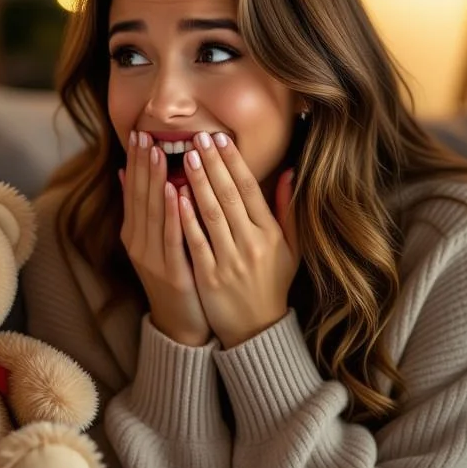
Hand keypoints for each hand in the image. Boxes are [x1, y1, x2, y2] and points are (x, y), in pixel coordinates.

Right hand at [120, 130, 209, 346]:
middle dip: (142, 163)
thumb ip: (142, 210)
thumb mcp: (154, 243)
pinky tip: (173, 190)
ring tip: (157, 151)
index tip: (138, 133)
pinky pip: (170, 236)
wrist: (181, 325)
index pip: (133, 191)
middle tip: (144, 133)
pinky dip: (170, 211)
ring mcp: (152, 258)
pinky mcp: (170, 271)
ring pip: (152, 212)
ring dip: (154, 180)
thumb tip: (126, 175)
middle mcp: (138, 243)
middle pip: (139, 196)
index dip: (135, 162)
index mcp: (134, 234)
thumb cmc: (176, 278)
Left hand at [178, 132, 299, 348]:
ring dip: (198, 182)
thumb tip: (290, 172)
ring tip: (185, 156)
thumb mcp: (290, 249)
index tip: (220, 138)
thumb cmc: (271, 284)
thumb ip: (287, 211)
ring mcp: (230, 260)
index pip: (249, 190)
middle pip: (229, 196)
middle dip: (213, 164)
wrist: (257, 330)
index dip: (234, 162)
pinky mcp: (209, 276)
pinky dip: (186, 217)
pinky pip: (196, 241)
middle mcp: (251, 244)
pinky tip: (176, 195)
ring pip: (211, 214)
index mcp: (270, 235)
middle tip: (197, 137)